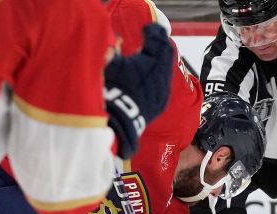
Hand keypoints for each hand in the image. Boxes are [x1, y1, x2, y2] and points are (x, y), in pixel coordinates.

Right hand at [104, 24, 174, 158]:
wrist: (119, 121)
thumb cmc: (112, 89)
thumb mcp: (110, 64)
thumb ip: (114, 51)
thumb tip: (117, 42)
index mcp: (153, 62)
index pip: (159, 41)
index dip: (154, 32)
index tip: (147, 28)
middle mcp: (163, 75)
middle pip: (166, 54)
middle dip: (159, 45)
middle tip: (151, 39)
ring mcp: (164, 90)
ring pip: (166, 70)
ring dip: (158, 62)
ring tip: (148, 57)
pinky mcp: (161, 103)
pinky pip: (163, 84)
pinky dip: (157, 76)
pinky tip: (148, 76)